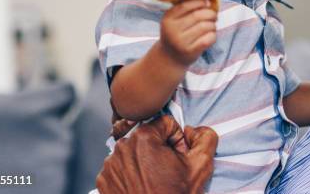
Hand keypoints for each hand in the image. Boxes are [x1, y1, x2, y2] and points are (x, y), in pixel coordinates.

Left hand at [96, 115, 217, 193]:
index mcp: (144, 137)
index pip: (166, 124)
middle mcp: (122, 146)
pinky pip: (121, 167)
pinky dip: (131, 173)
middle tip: (168, 170)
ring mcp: (110, 164)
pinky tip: (141, 187)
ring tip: (155, 180)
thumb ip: (205, 137)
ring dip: (145, 160)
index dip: (177, 140)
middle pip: (149, 136)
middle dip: (160, 149)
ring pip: (134, 151)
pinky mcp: (104, 179)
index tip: (179, 158)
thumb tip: (195, 130)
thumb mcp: (200, 166)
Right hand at [160, 0, 216, 65]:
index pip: (185, 6)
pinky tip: (211, 35)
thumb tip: (207, 0)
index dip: (199, 2)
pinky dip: (213, 35)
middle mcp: (172, 30)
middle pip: (197, 16)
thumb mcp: (174, 21)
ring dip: (213, 24)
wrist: (170, 58)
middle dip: (210, 13)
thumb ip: (186, 11)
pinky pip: (207, 39)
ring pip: (204, 27)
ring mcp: (180, 42)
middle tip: (214, 15)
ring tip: (212, 25)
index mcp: (168, 19)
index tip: (207, 2)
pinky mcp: (190, 51)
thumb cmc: (177, 35)